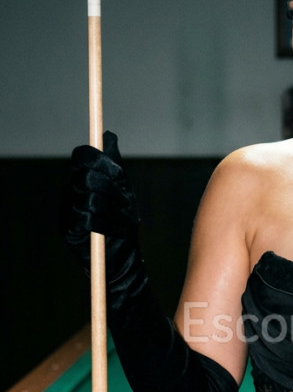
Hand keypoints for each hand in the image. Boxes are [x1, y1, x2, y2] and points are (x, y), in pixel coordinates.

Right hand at [61, 130, 138, 272]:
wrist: (121, 256)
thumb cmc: (122, 220)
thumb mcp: (124, 190)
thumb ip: (115, 165)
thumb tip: (109, 135)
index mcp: (84, 176)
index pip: (82, 156)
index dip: (99, 161)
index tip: (119, 174)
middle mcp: (71, 189)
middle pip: (85, 176)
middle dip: (110, 189)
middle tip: (126, 202)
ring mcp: (67, 208)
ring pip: (88, 199)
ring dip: (113, 210)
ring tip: (126, 221)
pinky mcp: (67, 228)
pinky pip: (86, 219)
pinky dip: (107, 225)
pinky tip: (118, 231)